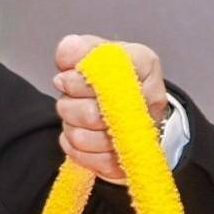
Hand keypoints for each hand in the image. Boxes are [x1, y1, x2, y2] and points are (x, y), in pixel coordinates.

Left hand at [50, 35, 170, 179]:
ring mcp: (143, 135)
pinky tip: (80, 133)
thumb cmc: (111, 78)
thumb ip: (79, 50)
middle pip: (92, 114)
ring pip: (85, 139)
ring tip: (75, 117)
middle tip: (68, 100)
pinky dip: (74, 146)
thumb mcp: (96, 53)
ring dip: (70, 127)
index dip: (77, 81)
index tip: (63, 79)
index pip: (107, 74)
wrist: (131, 108)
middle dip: (69, 106)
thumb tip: (68, 51)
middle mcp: (150, 101)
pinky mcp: (128, 163)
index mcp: (144, 64)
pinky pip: (88, 159)